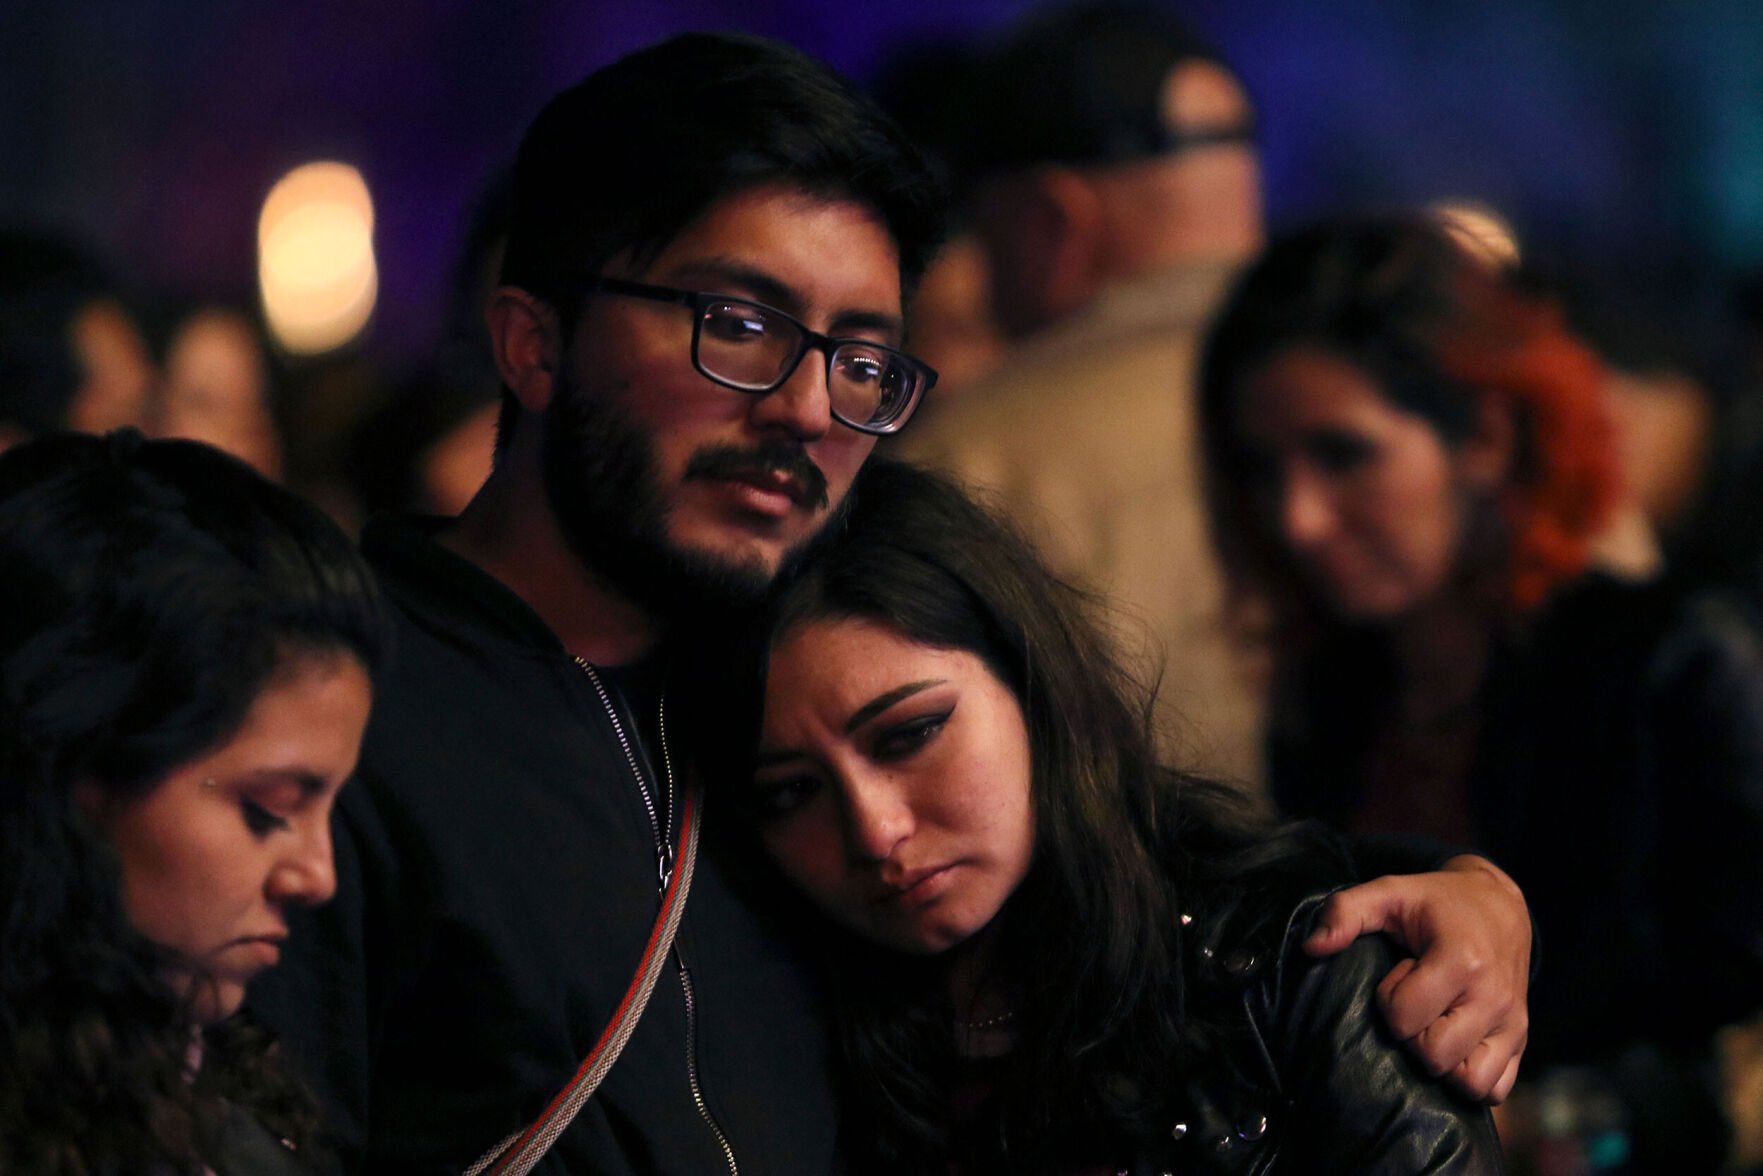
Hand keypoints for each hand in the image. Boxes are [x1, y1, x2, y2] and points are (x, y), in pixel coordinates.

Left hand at [1304, 854, 1530, 1102]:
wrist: (1499, 906)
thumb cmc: (1436, 902)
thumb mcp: (1389, 891)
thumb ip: (1345, 912)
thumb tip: (1311, 948)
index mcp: (1461, 961)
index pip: (1405, 1016)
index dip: (1389, 999)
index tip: (1400, 973)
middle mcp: (1492, 998)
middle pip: (1434, 1057)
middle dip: (1411, 1035)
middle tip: (1416, 1002)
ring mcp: (1512, 1024)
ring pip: (1470, 1084)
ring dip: (1441, 1063)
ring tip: (1435, 1025)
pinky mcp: (1521, 1040)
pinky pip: (1496, 1089)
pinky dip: (1470, 1079)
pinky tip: (1454, 1046)